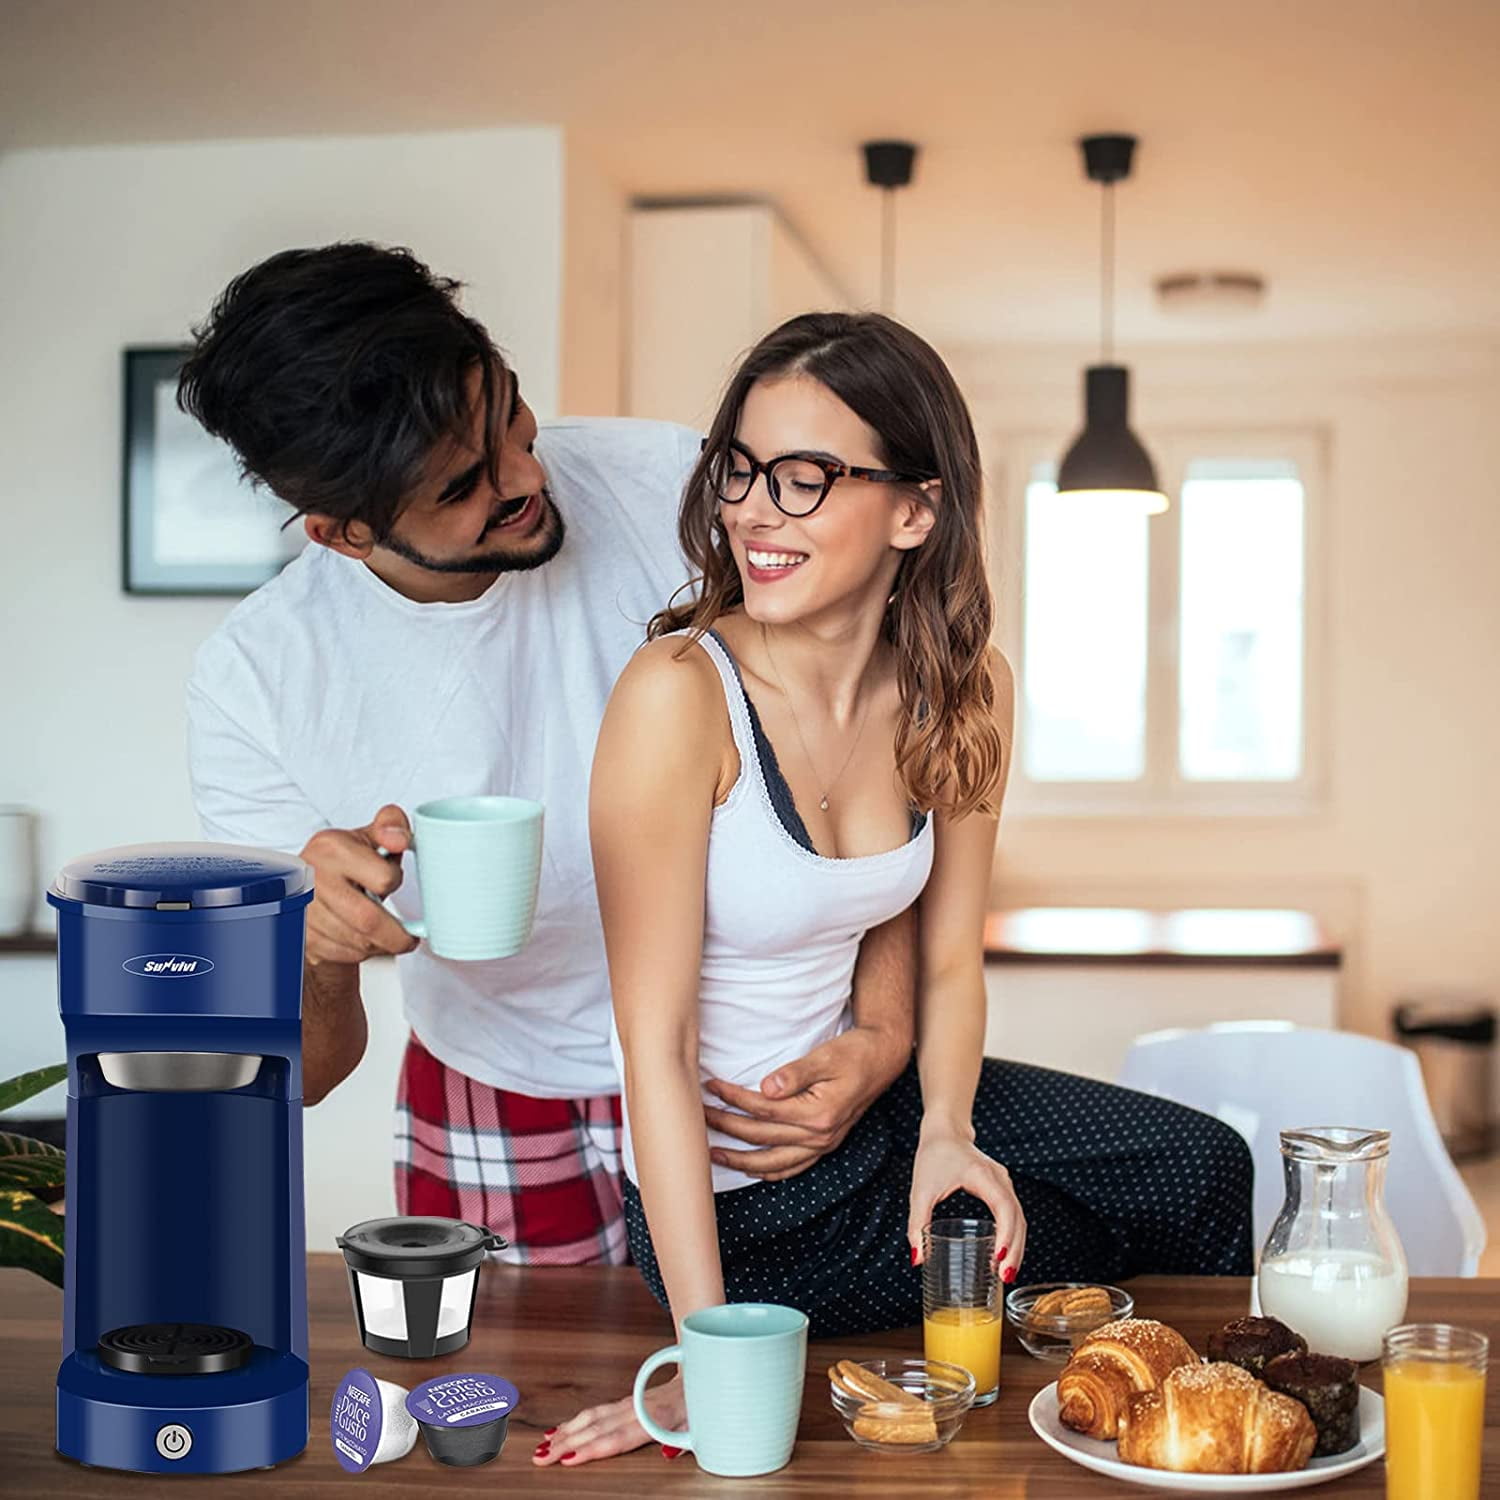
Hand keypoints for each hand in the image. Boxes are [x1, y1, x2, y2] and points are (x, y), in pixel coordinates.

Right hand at [299, 804, 419, 965]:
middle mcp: (313, 878)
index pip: (383, 878)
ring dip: (379, 945)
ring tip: (386, 935)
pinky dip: (360, 952)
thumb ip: (391, 826)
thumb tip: (399, 839)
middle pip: (368, 920)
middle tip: (409, 938)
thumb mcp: (368, 836)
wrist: (307, 883)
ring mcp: (304, 909)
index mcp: (332, 848)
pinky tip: (364, 940)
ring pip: (356, 942)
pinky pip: (342, 954)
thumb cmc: (344, 861)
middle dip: (396, 935)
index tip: (394, 879)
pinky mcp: (302, 934)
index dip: (395, 881)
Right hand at [533, 1373, 685, 1467]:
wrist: (697, 1374)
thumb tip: (668, 1456)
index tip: (569, 1457)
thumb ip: (683, 1442)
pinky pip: (593, 1412)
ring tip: (542, 1447)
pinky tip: (558, 1431)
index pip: (616, 1438)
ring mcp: (626, 1404)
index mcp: (652, 1417)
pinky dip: (573, 1422)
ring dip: (564, 1432)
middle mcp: (634, 1409)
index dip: (591, 1448)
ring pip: (589, 1418)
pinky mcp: (622, 1403)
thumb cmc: (697, 1404)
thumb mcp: (698, 1426)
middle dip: (565, 1443)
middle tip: (541, 1457)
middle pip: (594, 1428)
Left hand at [702, 1025, 907, 1181]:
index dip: (734, 1099)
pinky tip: (751, 1169)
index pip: (764, 1110)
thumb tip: (765, 1088)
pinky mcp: (825, 1144)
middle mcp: (820, 1136)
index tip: (711, 1087)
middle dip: (727, 1127)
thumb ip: (795, 1073)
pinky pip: (793, 1167)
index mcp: (818, 1113)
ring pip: (774, 1162)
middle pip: (762, 1137)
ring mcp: (823, 1144)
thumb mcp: (826, 1056)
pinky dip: (770, 1171)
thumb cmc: (855, 1053)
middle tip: (700, 1117)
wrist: (883, 1059)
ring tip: (713, 1155)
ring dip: (740, 1160)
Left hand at [908, 1127, 1026, 1280]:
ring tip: (1006, 1273)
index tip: (999, 1257)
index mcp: (982, 1175)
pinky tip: (1004, 1254)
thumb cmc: (933, 1156)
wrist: (945, 1131)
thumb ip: (917, 1224)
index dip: (1006, 1233)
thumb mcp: (920, 1190)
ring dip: (1016, 1246)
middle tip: (1005, 1277)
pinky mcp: (1002, 1187)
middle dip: (1014, 1249)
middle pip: (1017, 1217)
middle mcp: (999, 1178)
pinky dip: (1013, 1236)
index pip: (1003, 1206)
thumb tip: (917, 1258)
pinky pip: (1014, 1214)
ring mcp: (1004, 1182)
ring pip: (1020, 1218)